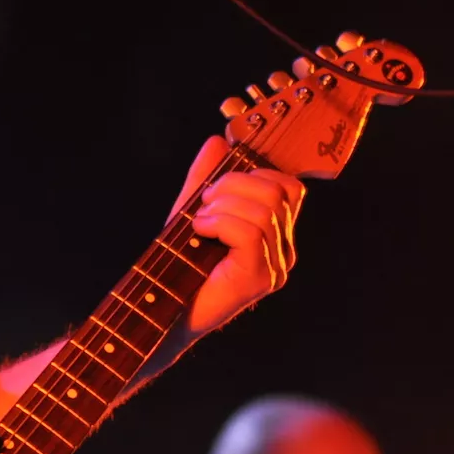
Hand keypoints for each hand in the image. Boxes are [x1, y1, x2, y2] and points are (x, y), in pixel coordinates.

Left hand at [171, 136, 305, 334]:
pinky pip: (251, 233)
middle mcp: (284, 250)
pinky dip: (219, 223)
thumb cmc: (181, 264)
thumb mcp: (193, 210)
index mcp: (277, 233)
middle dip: (233, 184)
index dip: (254, 173)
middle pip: (277, 192)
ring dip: (221, 206)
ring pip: (263, 210)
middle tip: (203, 202)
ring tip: (199, 220)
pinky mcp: (259, 279)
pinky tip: (200, 231)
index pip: (288, 187)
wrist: (165, 312)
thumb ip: (206, 177)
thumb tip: (218, 141)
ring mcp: (276, 267)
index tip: (217, 183)